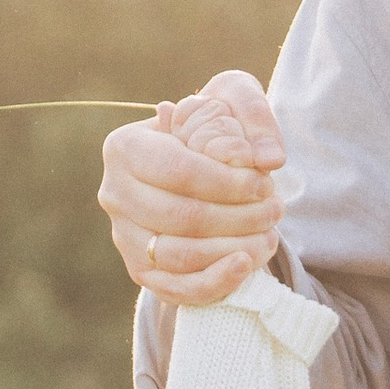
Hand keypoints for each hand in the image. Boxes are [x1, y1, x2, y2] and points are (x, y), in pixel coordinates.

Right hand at [100, 68, 285, 303]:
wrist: (189, 165)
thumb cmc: (210, 127)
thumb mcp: (229, 99)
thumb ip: (250, 113)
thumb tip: (270, 158)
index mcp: (124, 147)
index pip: (180, 171)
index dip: (228, 184)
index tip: (266, 185)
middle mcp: (114, 193)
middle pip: (181, 217)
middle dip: (237, 218)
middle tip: (275, 211)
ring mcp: (123, 237)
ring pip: (179, 255)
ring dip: (231, 249)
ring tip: (268, 237)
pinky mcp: (138, 270)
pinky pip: (176, 289)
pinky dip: (214, 282)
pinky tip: (245, 266)